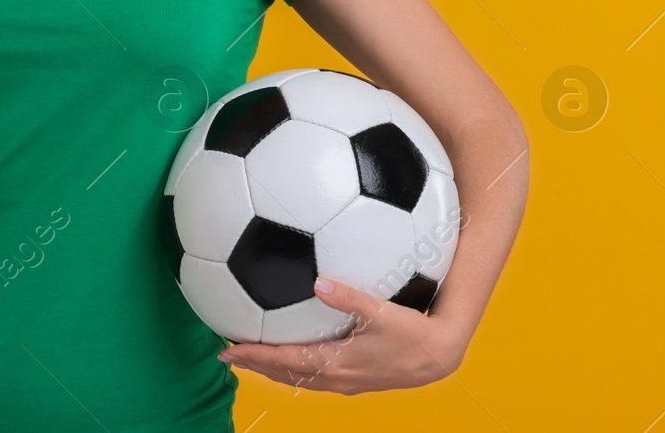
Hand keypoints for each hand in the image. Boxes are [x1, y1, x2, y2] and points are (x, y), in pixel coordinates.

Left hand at [217, 277, 465, 394]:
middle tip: (227, 352)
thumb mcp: (381, 312)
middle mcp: (334, 377)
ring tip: (251, 355)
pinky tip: (293, 353)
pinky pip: (313, 375)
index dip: (254, 355)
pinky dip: (293, 367)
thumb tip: (320, 282)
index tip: (227, 347)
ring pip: (297, 377)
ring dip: (272, 368)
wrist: (437, 357)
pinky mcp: (353, 379)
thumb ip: (349, 297)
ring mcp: (343, 381)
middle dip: (255, 363)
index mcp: (334, 363)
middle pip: (284, 373)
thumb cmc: (412, 333)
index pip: (283, 361)